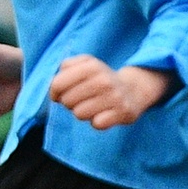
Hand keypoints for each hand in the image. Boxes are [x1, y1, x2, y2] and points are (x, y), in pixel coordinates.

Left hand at [48, 57, 171, 130]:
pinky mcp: (123, 112)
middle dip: (70, 103)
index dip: (54, 92)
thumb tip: (55, 86)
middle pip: (67, 101)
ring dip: (83, 113)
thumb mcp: (85, 64)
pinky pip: (97, 124)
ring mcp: (114, 97)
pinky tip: (104, 114)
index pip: (57, 84)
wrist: (134, 89)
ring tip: (92, 106)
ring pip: (79, 114)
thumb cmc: (101, 78)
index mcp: (91, 66)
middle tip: (81, 100)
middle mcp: (103, 80)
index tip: (59, 94)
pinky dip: (97, 122)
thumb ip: (67, 66)